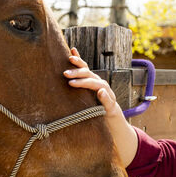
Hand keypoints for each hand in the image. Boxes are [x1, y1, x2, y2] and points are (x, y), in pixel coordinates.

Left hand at [63, 47, 138, 165]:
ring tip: (72, 83)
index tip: (68, 56)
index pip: (85, 68)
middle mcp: (100, 84)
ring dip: (85, 82)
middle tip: (64, 73)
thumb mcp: (85, 94)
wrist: (111, 120)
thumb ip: (78, 82)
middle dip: (77, 72)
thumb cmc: (95, 105)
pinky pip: (108, 101)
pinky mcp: (111, 106)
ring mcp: (107, 94)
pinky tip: (100, 93)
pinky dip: (104, 96)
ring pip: (97, 85)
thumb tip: (66, 69)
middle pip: (89, 74)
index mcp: (93, 81)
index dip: (78, 60)